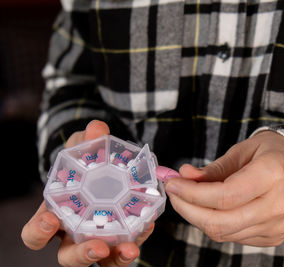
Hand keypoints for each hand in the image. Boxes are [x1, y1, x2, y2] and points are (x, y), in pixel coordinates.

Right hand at [21, 120, 153, 266]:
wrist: (105, 169)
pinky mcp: (120, 237)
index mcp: (54, 215)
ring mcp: (98, 238)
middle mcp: (73, 233)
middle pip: (69, 256)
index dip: (38, 232)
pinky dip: (138, 238)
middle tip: (98, 247)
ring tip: (130, 249)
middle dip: (82, 255)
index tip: (49, 220)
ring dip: (115, 257)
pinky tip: (148, 226)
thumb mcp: (83, 149)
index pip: (35, 234)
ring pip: (101, 260)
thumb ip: (87, 141)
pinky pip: (126, 246)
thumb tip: (97, 129)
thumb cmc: (85, 164)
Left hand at [165, 131, 283, 246]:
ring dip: (198, 217)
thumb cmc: (271, 154)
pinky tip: (210, 208)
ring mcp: (277, 225)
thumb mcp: (242, 151)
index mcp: (272, 175)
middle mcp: (278, 204)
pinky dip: (215, 224)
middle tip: (174, 194)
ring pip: (224, 233)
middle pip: (221, 221)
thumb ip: (213, 168)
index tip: (173, 183)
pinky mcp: (273, 237)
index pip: (224, 195)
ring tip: (187, 199)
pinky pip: (234, 237)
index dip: (192, 193)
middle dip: (188, 210)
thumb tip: (184, 176)